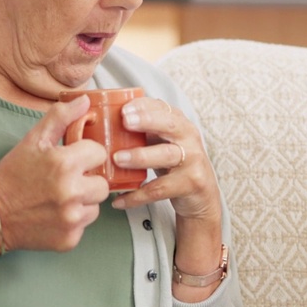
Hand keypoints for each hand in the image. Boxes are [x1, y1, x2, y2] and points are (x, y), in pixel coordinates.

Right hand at [0, 94, 110, 252]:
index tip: (72, 159)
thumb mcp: (33, 140)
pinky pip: (84, 225)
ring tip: (58, 198)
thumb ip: (61, 118)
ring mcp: (72, 219)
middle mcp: (72, 193)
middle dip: (88, 180)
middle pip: (103, 183)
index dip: (86, 154)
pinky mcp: (70, 239)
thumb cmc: (12, 175)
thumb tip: (85, 101)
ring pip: (96, 206)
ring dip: (83, 201)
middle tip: (65, 180)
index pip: (100, 153)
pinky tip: (54, 214)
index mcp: (64, 164)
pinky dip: (73, 220)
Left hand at [108, 98, 220, 224]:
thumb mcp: (163, 142)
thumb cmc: (176, 164)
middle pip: (170, 125)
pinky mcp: (190, 184)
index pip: (163, 108)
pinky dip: (137, 196)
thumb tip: (104, 124)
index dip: (144, 106)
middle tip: (125, 121)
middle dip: (147, 121)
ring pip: (166, 156)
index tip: (124, 108)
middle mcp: (189, 138)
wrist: (202, 195)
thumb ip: (143, 131)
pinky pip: (160, 190)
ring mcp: (192, 161)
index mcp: (179, 124)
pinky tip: (119, 200)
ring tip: (118, 159)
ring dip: (140, 156)